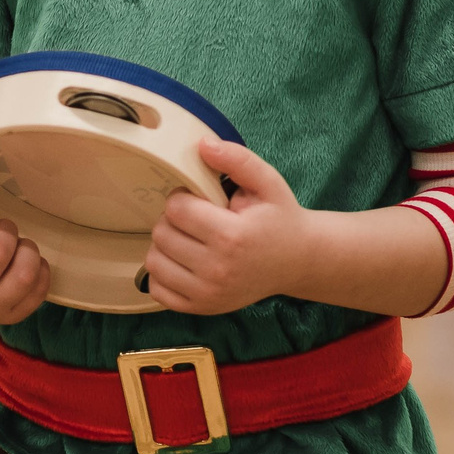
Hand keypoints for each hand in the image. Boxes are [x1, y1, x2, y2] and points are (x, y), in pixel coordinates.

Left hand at [144, 138, 313, 314]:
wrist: (299, 261)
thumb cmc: (280, 219)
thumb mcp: (268, 183)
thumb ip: (238, 160)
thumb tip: (203, 144)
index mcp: (232, 237)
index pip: (175, 209)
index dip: (183, 198)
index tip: (200, 201)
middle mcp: (217, 270)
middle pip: (161, 233)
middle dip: (174, 220)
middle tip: (198, 220)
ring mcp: (208, 294)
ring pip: (154, 260)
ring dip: (166, 245)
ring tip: (191, 239)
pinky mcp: (201, 308)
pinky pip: (157, 290)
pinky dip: (164, 274)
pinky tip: (184, 262)